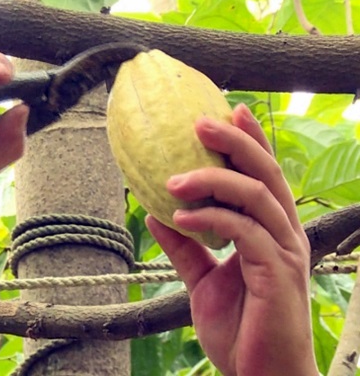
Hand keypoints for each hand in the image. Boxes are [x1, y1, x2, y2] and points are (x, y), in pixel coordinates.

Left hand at [146, 104, 316, 375]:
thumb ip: (186, 248)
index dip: (249, 140)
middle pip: (267, 173)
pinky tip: (181, 216)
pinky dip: (212, 219)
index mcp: (271, 233)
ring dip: (213, 179)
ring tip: (172, 178)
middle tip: (200, 121)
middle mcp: (285, 236)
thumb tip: (156, 213)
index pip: (263, 176)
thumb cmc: (241, 331)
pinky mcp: (279, 274)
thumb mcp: (203, 282)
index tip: (226, 111)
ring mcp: (285, 253)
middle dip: (236, 141)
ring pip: (257, 196)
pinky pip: (245, 233)